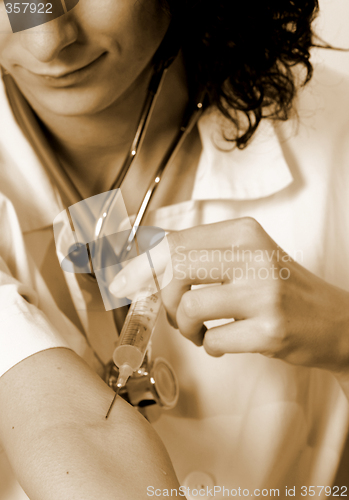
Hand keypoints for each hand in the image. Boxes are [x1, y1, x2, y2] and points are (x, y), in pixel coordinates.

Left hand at [110, 218, 348, 375]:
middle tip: (177, 313)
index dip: (141, 265)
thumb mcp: (245, 257)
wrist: (333, 320)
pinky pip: (212, 341)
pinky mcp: (270, 329)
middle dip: (164, 298)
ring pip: (189, 307)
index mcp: (243, 232)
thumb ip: (199, 256)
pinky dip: (209, 347)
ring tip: (201, 331)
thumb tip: (141, 264)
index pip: (174, 242)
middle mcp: (254, 255)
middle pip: (174, 269)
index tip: (122, 282)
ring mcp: (264, 293)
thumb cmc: (281, 289)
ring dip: (186, 327)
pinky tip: (222, 343)